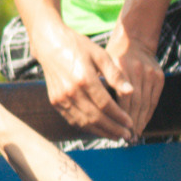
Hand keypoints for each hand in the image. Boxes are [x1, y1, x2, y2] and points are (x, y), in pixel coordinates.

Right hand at [36, 24, 136, 141]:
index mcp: (84, 78)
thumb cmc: (78, 46)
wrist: (50, 43)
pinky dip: (87, 128)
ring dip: (101, 132)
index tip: (130, 123)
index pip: (106, 105)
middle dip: (113, 129)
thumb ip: (115, 75)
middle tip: (126, 135)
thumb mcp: (100, 55)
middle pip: (95, 117)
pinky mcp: (55, 102)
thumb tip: (131, 92)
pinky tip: (99, 130)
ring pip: (84, 123)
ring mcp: (61, 98)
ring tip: (116, 136)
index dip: (119, 117)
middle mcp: (71, 91)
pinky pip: (73, 120)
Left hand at [104, 28, 164, 138]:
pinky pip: (154, 101)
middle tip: (125, 138)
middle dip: (130, 124)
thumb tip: (98, 109)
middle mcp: (139, 70)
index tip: (115, 130)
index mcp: (122, 67)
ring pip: (146, 104)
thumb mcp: (102, 63)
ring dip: (140, 122)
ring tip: (134, 135)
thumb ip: (102, 83)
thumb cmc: (113, 55)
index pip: (122, 98)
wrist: (134, 40)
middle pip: (135, 104)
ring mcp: (151, 74)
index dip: (119, 116)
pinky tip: (142, 123)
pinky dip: (148, 114)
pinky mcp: (159, 77)